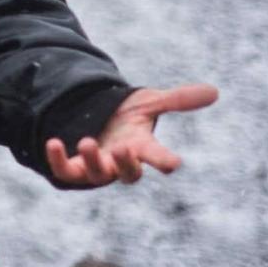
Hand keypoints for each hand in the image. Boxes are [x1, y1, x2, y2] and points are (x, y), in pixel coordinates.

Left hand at [44, 82, 218, 185]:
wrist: (95, 116)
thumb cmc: (128, 114)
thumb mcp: (149, 101)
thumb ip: (178, 99)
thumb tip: (214, 91)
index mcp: (141, 146)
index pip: (157, 156)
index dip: (165, 160)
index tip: (174, 163)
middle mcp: (120, 160)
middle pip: (129, 173)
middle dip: (128, 163)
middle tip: (125, 147)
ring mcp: (98, 165)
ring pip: (97, 175)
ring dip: (93, 161)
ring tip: (86, 142)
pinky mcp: (74, 166)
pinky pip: (66, 171)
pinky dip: (58, 161)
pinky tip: (53, 143)